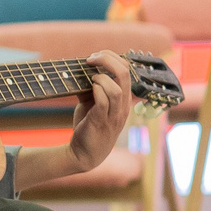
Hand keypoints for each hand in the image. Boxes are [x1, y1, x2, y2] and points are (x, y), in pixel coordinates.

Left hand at [66, 52, 131, 170]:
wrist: (83, 154)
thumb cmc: (88, 127)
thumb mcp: (92, 103)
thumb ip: (92, 88)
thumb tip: (83, 70)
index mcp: (123, 100)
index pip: (128, 70)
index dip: (112, 58)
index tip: (95, 56)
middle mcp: (123, 106)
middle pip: (125, 74)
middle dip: (107, 60)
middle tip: (91, 58)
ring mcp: (114, 115)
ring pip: (117, 89)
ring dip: (101, 77)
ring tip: (89, 77)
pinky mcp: (101, 122)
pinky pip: (104, 102)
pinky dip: (97, 90)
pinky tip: (89, 88)